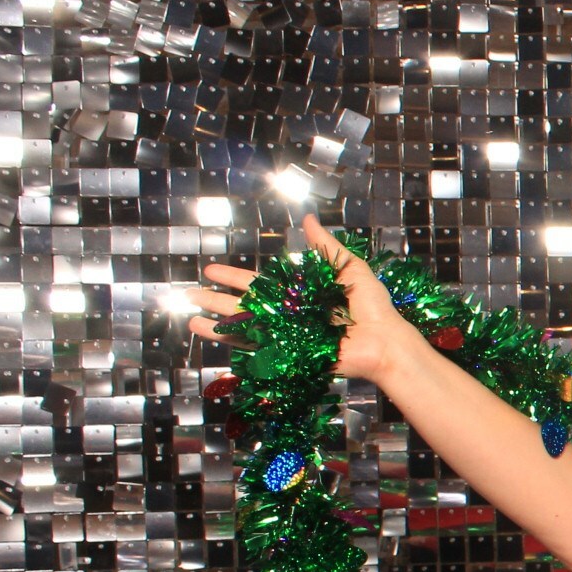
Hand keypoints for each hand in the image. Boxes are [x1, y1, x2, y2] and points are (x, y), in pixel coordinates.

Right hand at [186, 213, 417, 384]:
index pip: (260, 284)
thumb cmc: (372, 307)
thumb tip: (308, 219)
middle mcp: (288, 315)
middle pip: (245, 304)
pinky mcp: (286, 352)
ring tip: (188, 312)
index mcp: (300, 296)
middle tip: (190, 291)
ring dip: (214, 318)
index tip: (212, 270)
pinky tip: (202, 330)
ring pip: (242, 324)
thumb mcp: (348, 268)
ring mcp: (285, 335)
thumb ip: (325, 247)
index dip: (236, 277)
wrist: (383, 340)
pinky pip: (252, 345)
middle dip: (217, 298)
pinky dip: (227, 338)